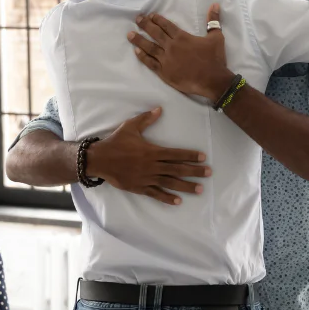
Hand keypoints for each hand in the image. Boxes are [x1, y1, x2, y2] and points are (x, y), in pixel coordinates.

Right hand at [87, 107, 210, 204]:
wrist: (100, 159)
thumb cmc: (116, 142)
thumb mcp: (130, 127)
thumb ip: (146, 118)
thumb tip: (159, 109)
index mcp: (152, 151)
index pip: (176, 154)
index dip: (190, 155)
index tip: (203, 157)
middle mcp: (152, 165)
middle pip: (177, 169)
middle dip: (195, 171)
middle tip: (209, 173)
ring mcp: (146, 178)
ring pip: (170, 183)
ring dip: (186, 186)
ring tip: (200, 189)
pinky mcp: (139, 187)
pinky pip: (155, 194)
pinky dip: (167, 198)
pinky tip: (178, 201)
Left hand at [128, 3, 233, 103]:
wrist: (212, 80)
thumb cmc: (214, 59)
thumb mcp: (216, 37)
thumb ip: (213, 21)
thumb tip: (215, 5)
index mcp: (182, 37)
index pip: (166, 25)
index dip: (157, 19)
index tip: (150, 15)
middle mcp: (171, 46)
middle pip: (155, 33)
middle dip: (145, 25)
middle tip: (137, 19)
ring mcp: (166, 60)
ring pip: (149, 47)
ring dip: (139, 40)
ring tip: (130, 34)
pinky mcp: (164, 72)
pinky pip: (150, 63)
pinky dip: (143, 57)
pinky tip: (136, 51)